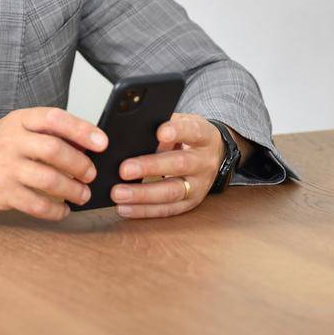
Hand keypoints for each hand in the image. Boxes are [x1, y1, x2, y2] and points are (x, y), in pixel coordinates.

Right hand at [0, 107, 106, 220]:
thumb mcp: (18, 128)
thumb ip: (49, 133)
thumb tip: (87, 144)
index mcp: (20, 121)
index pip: (55, 118)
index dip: (82, 129)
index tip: (102, 142)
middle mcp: (13, 142)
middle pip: (55, 150)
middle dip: (80, 165)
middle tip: (90, 174)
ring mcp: (7, 169)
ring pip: (50, 180)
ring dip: (73, 190)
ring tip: (83, 194)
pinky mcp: (4, 194)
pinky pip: (38, 205)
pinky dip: (56, 211)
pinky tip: (63, 210)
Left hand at [109, 113, 223, 218]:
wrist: (214, 157)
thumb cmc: (189, 138)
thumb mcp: (183, 124)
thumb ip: (162, 126)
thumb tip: (130, 132)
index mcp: (204, 137)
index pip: (192, 131)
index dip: (177, 131)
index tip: (160, 132)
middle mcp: (204, 162)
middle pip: (179, 164)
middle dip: (150, 167)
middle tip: (124, 169)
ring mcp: (199, 186)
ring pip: (172, 192)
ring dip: (142, 194)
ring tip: (119, 193)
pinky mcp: (190, 203)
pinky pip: (166, 209)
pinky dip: (143, 210)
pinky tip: (124, 208)